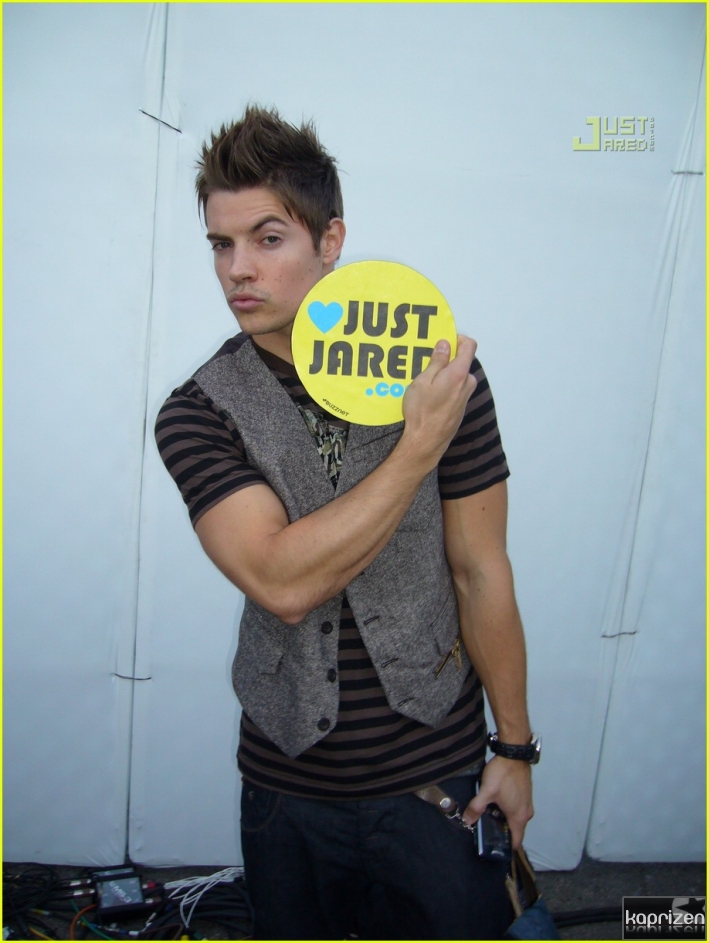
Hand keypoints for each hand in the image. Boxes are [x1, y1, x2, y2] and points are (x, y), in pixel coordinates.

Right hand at [401, 335, 477, 468]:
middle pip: (462, 362)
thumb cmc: (422, 410)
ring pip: (458, 378)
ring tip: (425, 382)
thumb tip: (446, 344)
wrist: (426, 441)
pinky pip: (455, 391)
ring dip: (445, 375)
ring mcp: (465, 398)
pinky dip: (445, 388)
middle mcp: (467, 384)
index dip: (458, 339)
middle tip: (427, 364)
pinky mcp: (460, 409)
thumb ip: (437, 361)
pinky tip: (429, 397)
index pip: (469, 346)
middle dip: (447, 360)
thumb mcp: (424, 381)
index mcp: (459, 374)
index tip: (444, 342)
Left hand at [462, 756, 533, 849]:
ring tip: (489, 815)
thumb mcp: (486, 791)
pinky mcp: (526, 794)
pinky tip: (497, 803)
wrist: (514, 753)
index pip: (516, 842)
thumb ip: (476, 807)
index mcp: (519, 817)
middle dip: (502, 832)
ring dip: (505, 820)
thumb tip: (467, 820)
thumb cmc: (503, 774)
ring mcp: (528, 803)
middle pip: (515, 830)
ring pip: (516, 819)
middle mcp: (526, 813)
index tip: (492, 847)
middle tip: (486, 829)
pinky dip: (509, 810)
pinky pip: (518, 809)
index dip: (505, 847)